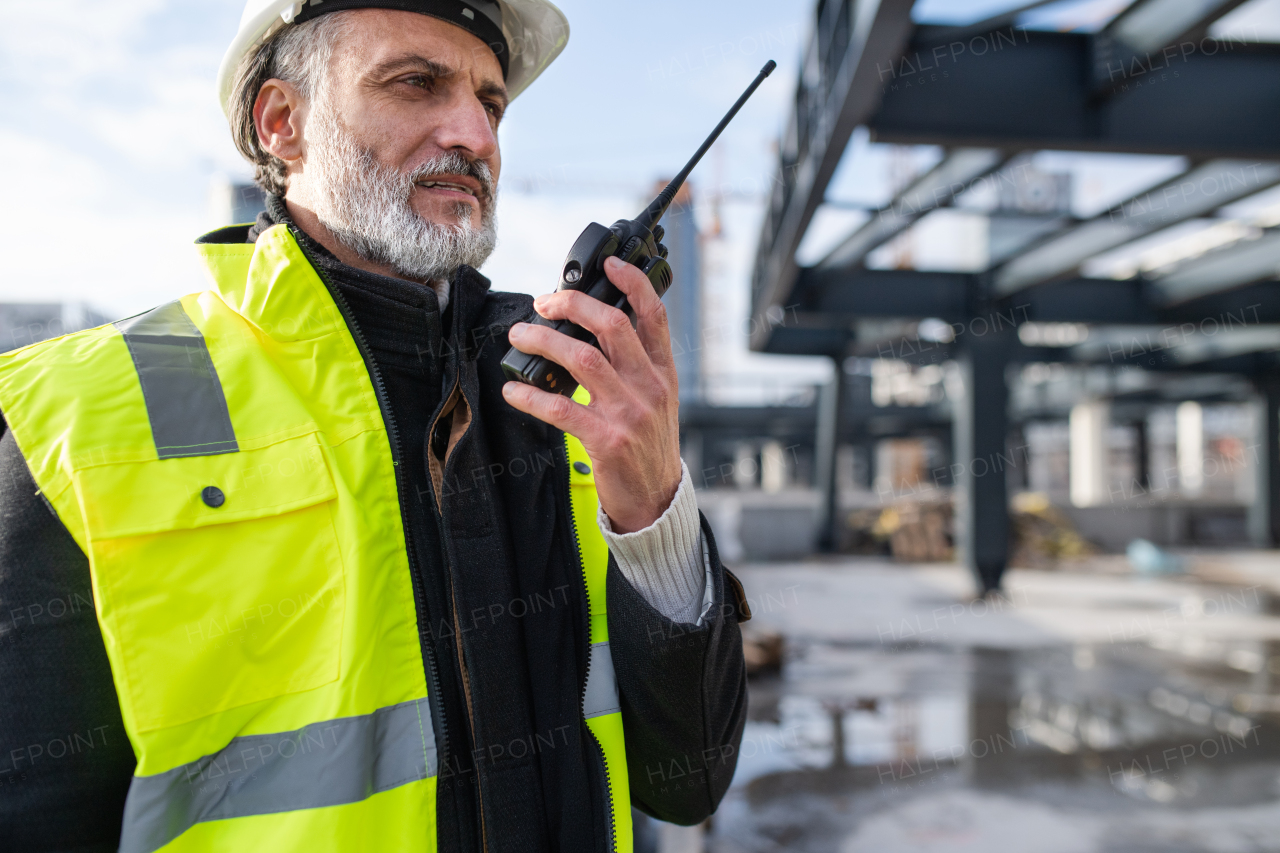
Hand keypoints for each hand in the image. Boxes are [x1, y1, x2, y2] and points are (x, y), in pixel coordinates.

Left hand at [503, 256, 682, 532]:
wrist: (657, 500)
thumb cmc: (648, 446)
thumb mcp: (656, 401)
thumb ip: (636, 366)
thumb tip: (594, 330)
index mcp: (663, 373)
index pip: (654, 316)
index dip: (633, 284)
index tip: (610, 264)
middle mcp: (650, 387)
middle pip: (613, 326)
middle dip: (573, 305)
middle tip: (543, 303)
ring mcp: (630, 413)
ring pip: (583, 359)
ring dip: (545, 342)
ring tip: (520, 337)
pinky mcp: (607, 440)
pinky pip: (562, 408)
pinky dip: (532, 396)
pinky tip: (515, 390)